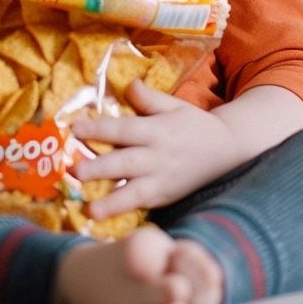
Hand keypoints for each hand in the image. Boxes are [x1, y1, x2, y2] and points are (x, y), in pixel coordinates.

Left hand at [69, 81, 244, 219]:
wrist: (228, 151)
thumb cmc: (194, 126)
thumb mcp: (176, 106)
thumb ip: (150, 98)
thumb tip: (129, 84)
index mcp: (158, 130)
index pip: (125, 129)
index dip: (100, 129)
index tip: (75, 129)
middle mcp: (158, 157)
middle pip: (126, 162)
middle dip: (100, 167)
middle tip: (74, 170)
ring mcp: (162, 180)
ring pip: (135, 191)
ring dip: (111, 201)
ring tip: (89, 209)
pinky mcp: (165, 198)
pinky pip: (143, 206)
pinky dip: (124, 213)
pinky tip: (103, 219)